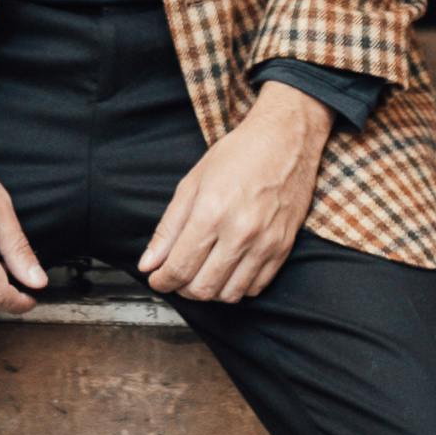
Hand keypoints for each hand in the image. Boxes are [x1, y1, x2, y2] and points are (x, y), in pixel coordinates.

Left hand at [140, 80, 330, 304]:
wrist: (286, 140)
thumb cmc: (240, 154)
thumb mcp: (192, 182)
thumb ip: (169, 227)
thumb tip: (149, 262)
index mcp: (212, 212)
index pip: (179, 267)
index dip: (162, 281)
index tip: (157, 278)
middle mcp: (240, 232)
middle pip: (203, 288)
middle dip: (182, 288)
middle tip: (177, 276)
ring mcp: (265, 243)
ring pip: (230, 294)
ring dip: (210, 291)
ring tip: (202, 273)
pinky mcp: (283, 248)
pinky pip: (255, 287)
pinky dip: (237, 287)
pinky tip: (228, 270)